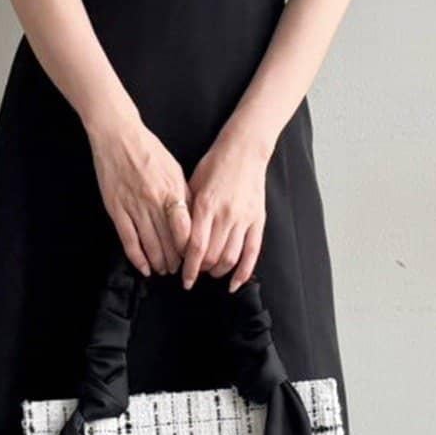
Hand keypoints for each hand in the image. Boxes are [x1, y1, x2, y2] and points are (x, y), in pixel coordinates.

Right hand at [87, 112, 192, 274]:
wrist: (118, 136)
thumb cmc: (149, 150)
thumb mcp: (175, 169)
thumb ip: (184, 194)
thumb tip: (194, 218)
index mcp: (172, 190)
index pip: (185, 229)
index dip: (190, 248)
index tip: (193, 256)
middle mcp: (155, 201)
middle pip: (168, 240)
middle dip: (175, 259)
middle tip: (179, 269)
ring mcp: (134, 206)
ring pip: (150, 244)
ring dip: (159, 261)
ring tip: (163, 270)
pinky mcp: (117, 209)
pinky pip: (128, 240)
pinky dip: (137, 257)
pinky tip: (144, 268)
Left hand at [181, 127, 270, 290]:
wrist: (244, 150)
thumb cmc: (214, 165)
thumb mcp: (192, 185)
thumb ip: (186, 213)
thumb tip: (178, 240)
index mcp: (205, 206)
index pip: (195, 247)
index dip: (189, 268)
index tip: (184, 278)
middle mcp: (225, 214)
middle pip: (211, 256)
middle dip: (201, 269)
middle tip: (196, 271)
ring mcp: (243, 218)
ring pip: (230, 258)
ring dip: (218, 271)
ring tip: (211, 272)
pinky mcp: (257, 220)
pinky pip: (252, 253)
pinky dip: (243, 273)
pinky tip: (234, 284)